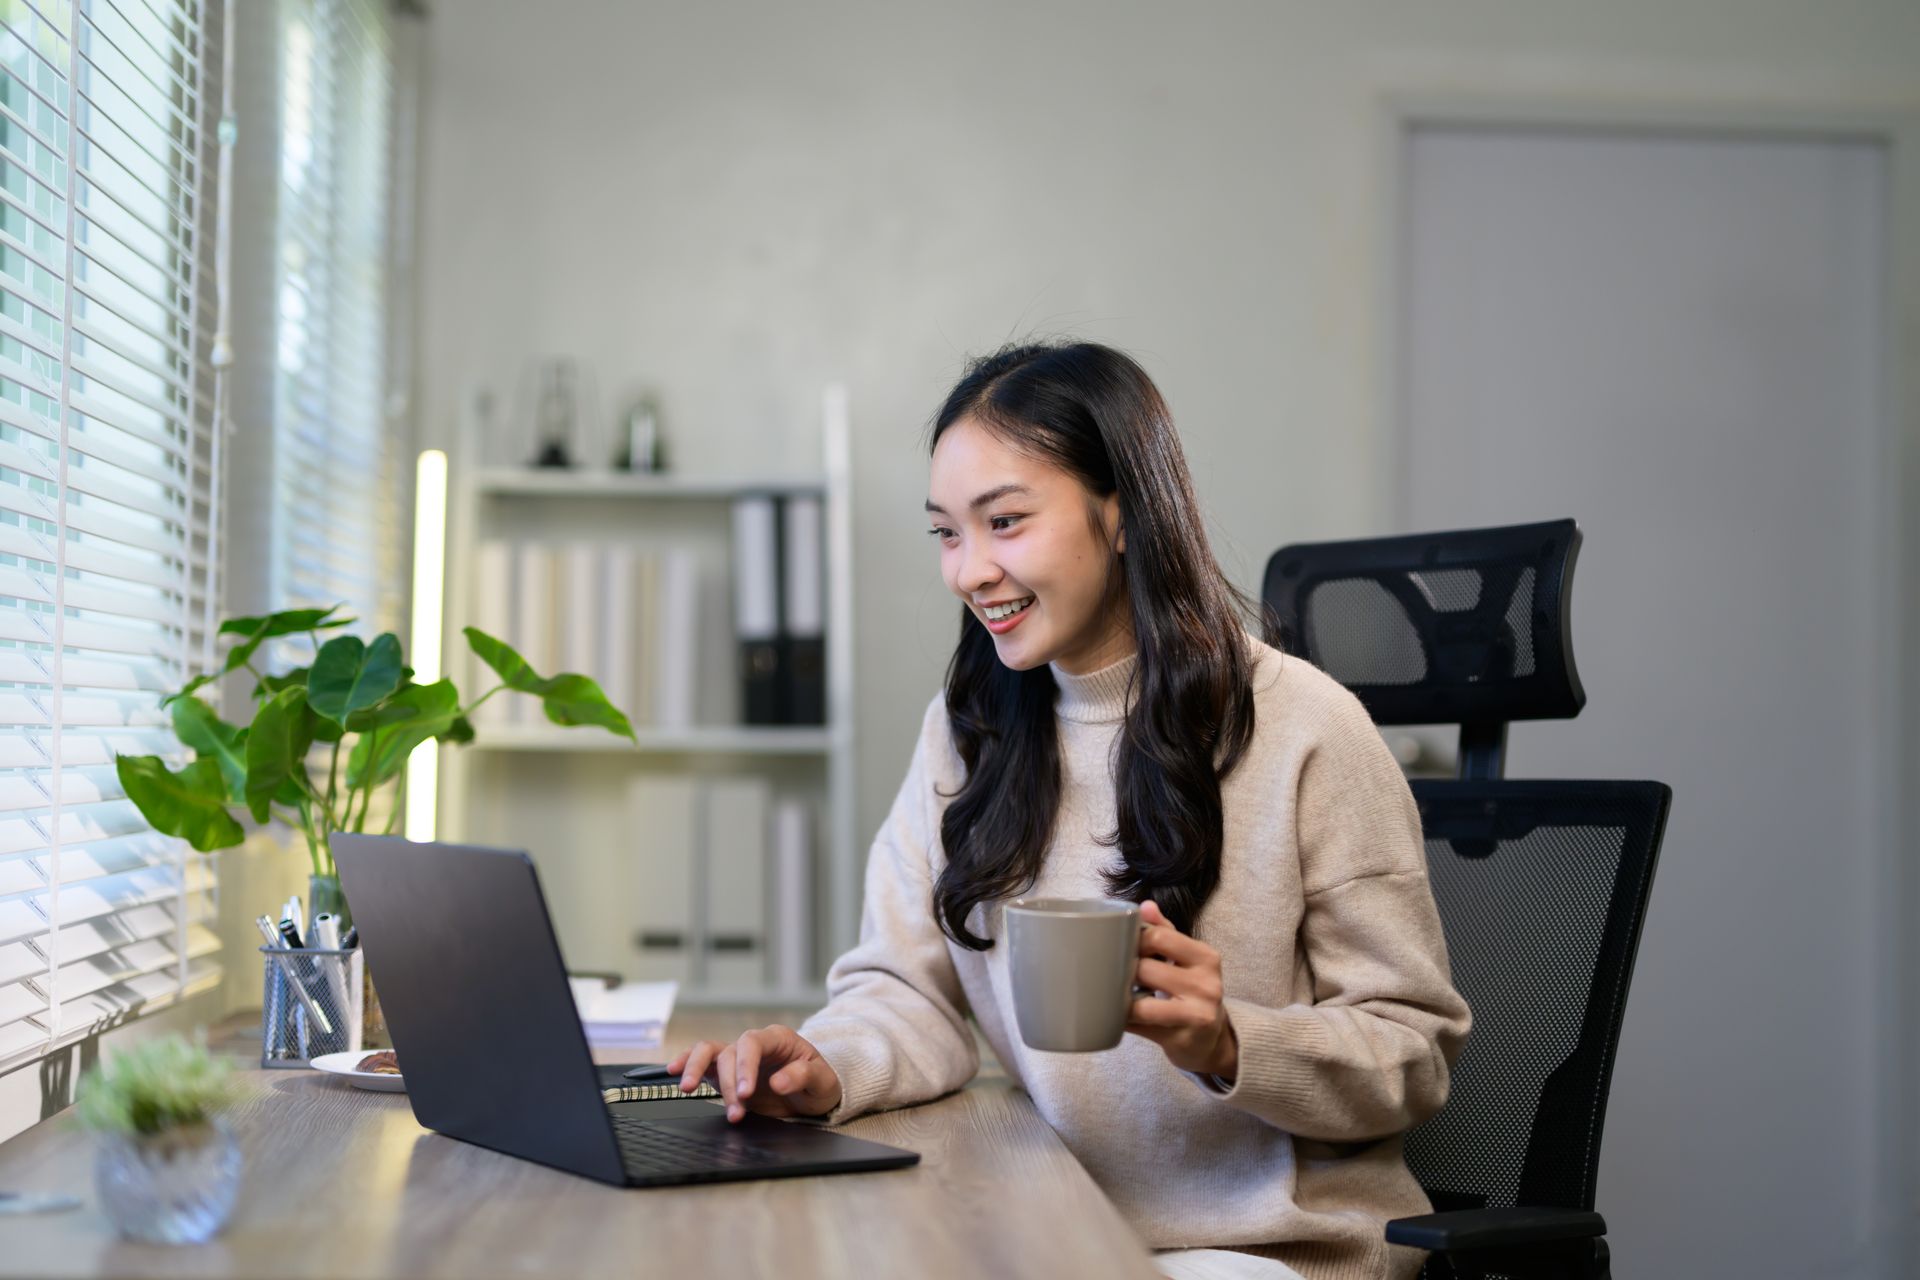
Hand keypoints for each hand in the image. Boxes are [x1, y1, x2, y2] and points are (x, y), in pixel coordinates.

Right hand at [667, 1024, 843, 1123]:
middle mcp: (754, 1044)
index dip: (745, 1065)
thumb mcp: (823, 1082)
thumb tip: (777, 1081)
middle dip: (728, 1084)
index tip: (745, 1092)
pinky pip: (702, 1061)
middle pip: (730, 1053)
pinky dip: (686, 1063)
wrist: (812, 1093)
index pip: (752, 1042)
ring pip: (708, 1051)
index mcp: (778, 1039)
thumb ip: (803, 1076)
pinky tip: (673, 1072)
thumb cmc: (819, 1083)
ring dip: (697, 1070)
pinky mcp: (725, 1071)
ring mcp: (737, 1057)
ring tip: (687, 1089)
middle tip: (735, 1111)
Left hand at [1127, 900, 1237, 1080]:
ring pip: (1141, 1003)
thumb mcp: (1186, 959)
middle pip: (1145, 969)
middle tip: (1115, 973)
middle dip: (1125, 972)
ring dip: (1122, 999)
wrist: (1211, 1040)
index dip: (1133, 941)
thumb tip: (1145, 906)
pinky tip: (1118, 1015)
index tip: (1124, 947)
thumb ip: (1166, 931)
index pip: (1159, 937)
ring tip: (1115, 995)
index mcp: (1206, 957)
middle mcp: (1207, 985)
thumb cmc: (1192, 992)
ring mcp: (1196, 1015)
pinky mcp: (1182, 1040)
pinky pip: (1140, 1027)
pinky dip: (1123, 1020)